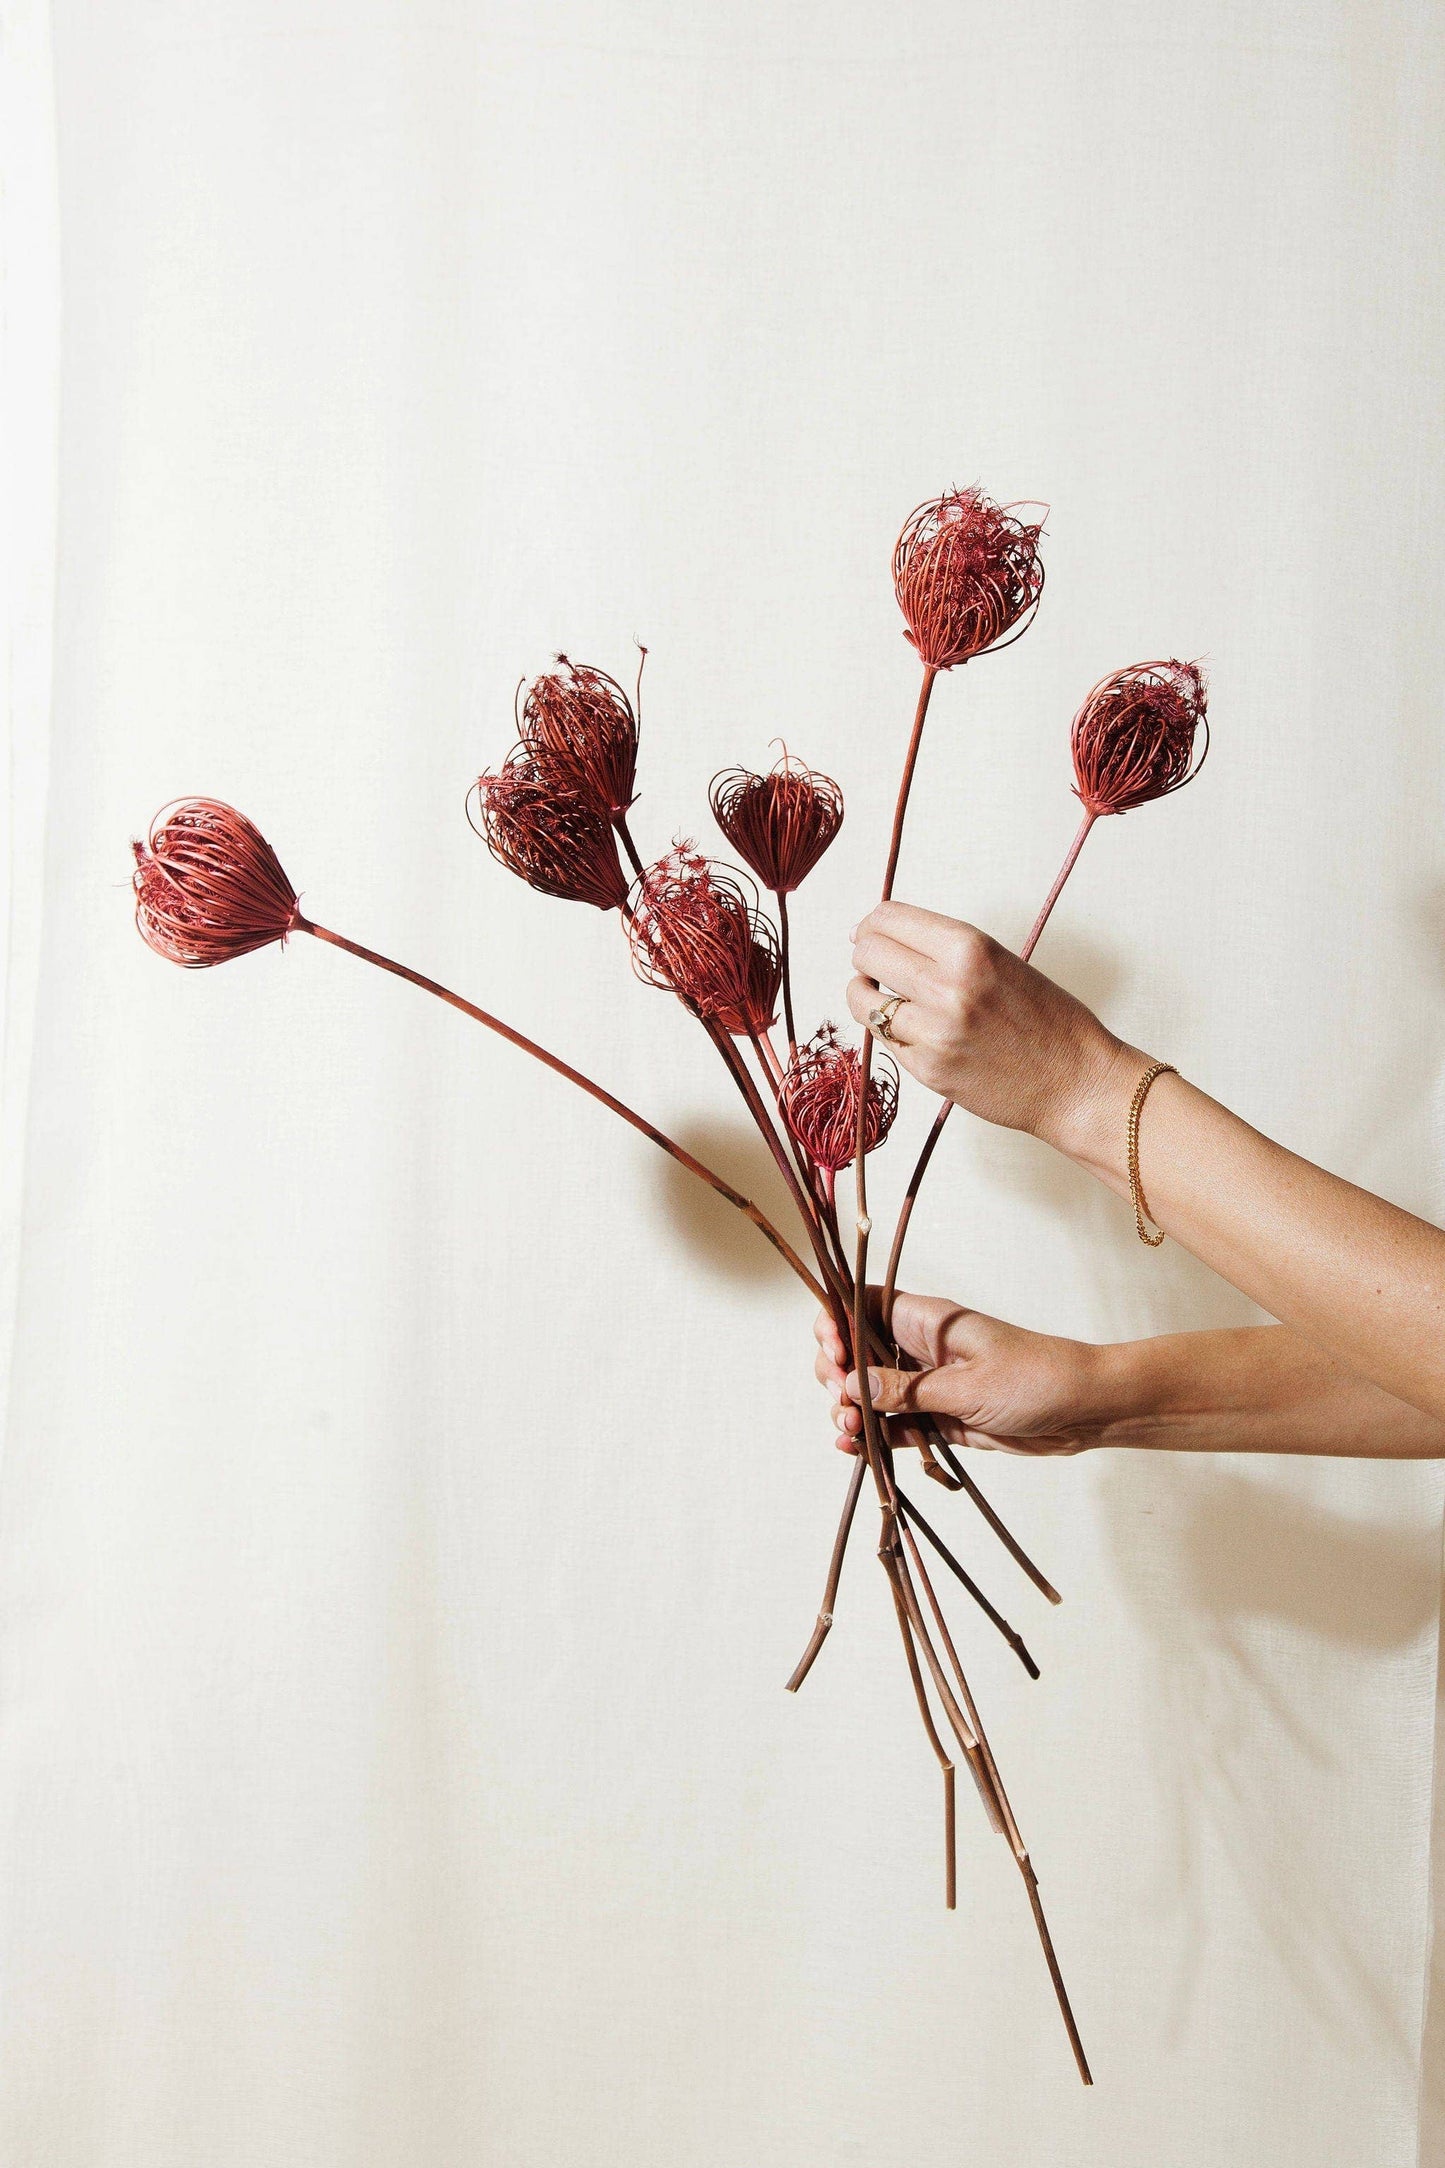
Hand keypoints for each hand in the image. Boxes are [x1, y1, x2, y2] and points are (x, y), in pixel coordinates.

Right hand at [813, 1290, 1109, 1455]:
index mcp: (926, 1321)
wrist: (1084, 1410)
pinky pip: (894, 1425)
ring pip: (871, 1393)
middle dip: (837, 1376)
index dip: (836, 1324)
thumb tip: (851, 1385)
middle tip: (843, 1403)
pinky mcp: (939, 1419)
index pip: (862, 1306)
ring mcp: (927, 1385)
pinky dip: (873, 1437)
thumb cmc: (1034, 1379)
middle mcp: (919, 1349)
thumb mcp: (967, 1386)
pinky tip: (853, 1450)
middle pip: (856, 1352)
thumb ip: (907, 1390)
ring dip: (852, 1411)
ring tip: (848, 1433)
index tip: (834, 1354)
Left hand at [845, 901, 1136, 1152]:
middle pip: (866, 954)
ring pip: (861, 1000)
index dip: (870, 924)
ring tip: (884, 998)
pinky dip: (891, 1031)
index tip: (868, 932)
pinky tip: (915, 1031)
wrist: (1076, 1081)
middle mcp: (948, 986)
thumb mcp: (1000, 962)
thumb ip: (944, 949)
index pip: (888, 918)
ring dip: (866, 996)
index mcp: (969, 948)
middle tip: (876, 966)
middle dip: (865, 956)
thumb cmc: (1047, 1020)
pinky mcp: (928, 1070)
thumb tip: (878, 936)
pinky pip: (885, 1039)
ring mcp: (934, 1032)